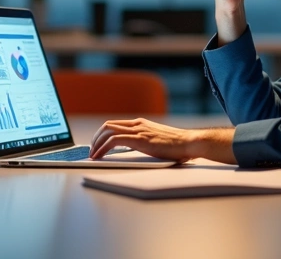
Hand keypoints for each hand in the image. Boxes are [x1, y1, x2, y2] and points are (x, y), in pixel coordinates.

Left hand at [89, 118, 236, 164]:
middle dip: (95, 138)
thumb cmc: (178, 146)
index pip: (114, 125)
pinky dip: (102, 148)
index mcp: (141, 123)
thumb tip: (135, 152)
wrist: (189, 143)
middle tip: (91, 151)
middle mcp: (137, 124)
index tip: (96, 146)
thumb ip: (145, 143)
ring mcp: (138, 130)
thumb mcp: (157, 142)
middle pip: (107, 126)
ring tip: (92, 155)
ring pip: (107, 131)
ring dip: (96, 143)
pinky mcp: (139, 139)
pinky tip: (99, 157)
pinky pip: (114, 140)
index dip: (102, 135)